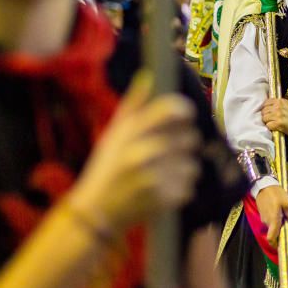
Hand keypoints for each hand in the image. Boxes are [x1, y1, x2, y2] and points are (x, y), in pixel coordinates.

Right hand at [69, 72, 201, 236]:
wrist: (95, 212)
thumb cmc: (106, 168)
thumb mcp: (114, 134)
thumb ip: (133, 105)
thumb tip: (148, 76)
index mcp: (130, 132)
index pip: (172, 109)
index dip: (184, 111)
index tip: (185, 116)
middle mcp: (142, 152)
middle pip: (190, 137)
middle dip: (184, 144)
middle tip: (169, 152)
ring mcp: (153, 177)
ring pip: (192, 164)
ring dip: (183, 169)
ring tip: (163, 173)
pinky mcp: (161, 199)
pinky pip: (188, 186)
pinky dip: (180, 189)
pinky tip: (162, 190)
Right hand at [256, 186, 287, 248]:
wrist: (263, 185)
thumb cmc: (276, 194)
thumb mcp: (287, 203)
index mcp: (273, 220)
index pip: (272, 238)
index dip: (276, 244)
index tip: (282, 245)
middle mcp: (267, 222)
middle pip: (274, 232)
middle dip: (280, 229)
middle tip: (287, 220)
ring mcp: (263, 218)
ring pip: (272, 225)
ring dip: (277, 223)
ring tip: (282, 211)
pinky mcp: (262, 214)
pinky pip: (269, 220)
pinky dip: (274, 218)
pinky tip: (277, 209)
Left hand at [261, 98, 287, 136]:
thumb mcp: (286, 104)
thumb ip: (277, 103)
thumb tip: (267, 106)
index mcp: (279, 101)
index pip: (266, 103)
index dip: (265, 108)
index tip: (268, 112)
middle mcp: (278, 107)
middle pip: (264, 111)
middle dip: (265, 115)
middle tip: (270, 119)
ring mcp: (278, 115)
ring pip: (264, 118)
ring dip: (267, 121)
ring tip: (272, 123)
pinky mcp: (278, 123)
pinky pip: (268, 125)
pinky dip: (270, 127)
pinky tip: (274, 127)